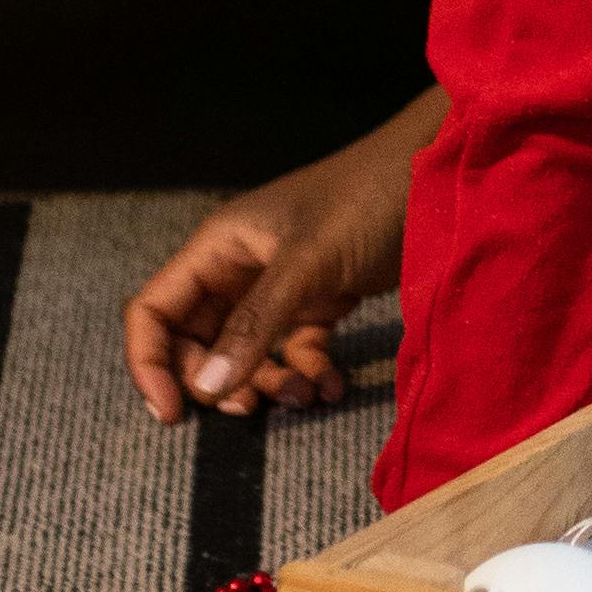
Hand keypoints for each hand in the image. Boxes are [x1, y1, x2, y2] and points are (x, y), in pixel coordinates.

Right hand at [120, 90, 439, 419]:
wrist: (441, 175)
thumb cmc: (367, 200)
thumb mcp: (308, 262)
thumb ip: (256, 324)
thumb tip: (206, 389)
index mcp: (219, 247)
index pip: (154, 310)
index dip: (150, 364)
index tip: (173, 415)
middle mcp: (241, 266)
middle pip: (197, 340)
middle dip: (217, 381)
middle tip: (249, 407)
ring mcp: (281, 283)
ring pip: (248, 351)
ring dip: (269, 383)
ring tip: (306, 397)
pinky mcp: (321, 298)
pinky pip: (296, 350)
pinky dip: (309, 373)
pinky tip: (334, 386)